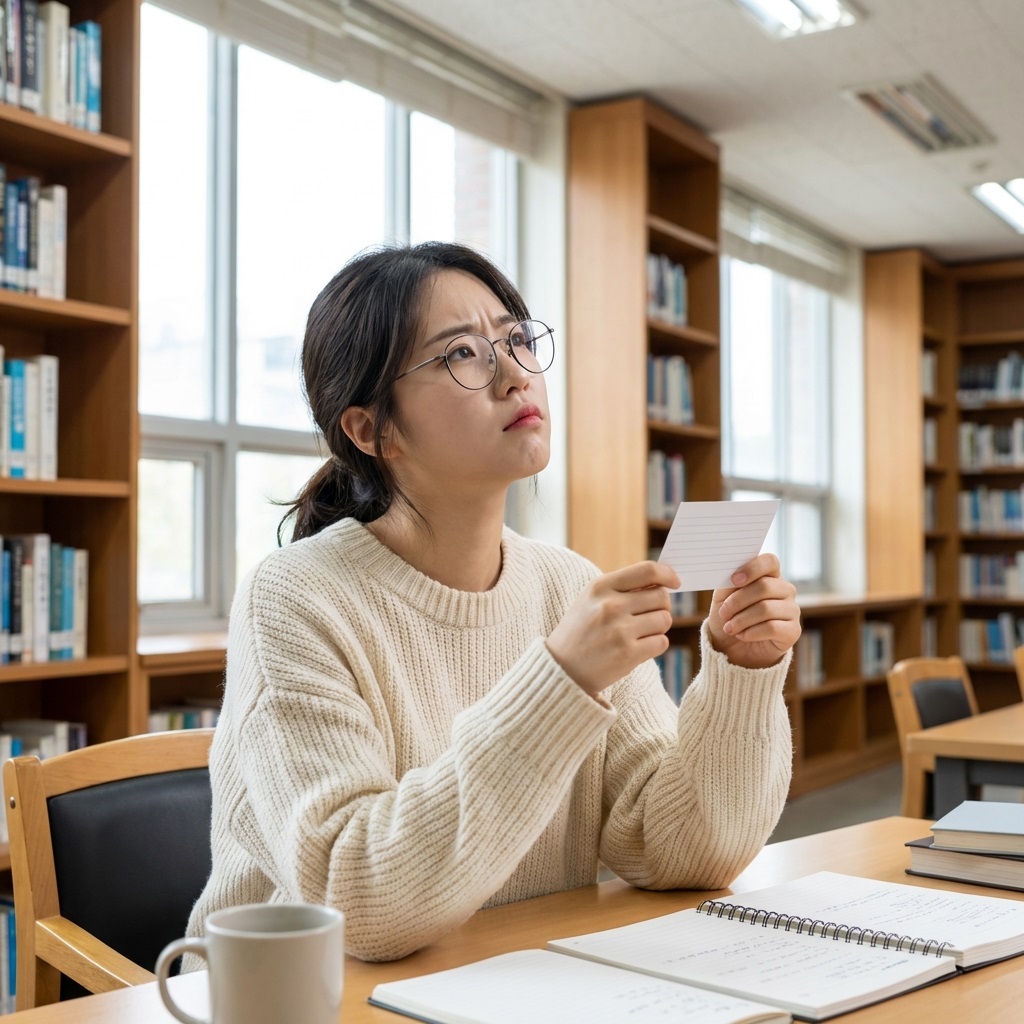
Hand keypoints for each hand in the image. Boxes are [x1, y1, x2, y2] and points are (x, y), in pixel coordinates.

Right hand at [546, 561, 680, 697]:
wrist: (561, 669)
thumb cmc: (581, 630)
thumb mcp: (591, 599)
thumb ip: (622, 587)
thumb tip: (663, 580)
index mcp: (600, 587)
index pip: (647, 571)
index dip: (667, 574)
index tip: (674, 582)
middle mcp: (610, 606)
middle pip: (661, 596)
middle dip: (660, 605)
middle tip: (647, 615)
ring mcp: (620, 631)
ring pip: (665, 619)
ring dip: (658, 627)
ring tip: (638, 633)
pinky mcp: (628, 655)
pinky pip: (662, 642)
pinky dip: (655, 645)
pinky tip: (637, 647)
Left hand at [707, 553, 800, 668]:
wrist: (732, 648)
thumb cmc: (729, 617)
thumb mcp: (722, 598)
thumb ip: (727, 584)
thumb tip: (730, 575)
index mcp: (769, 575)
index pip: (770, 561)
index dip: (752, 568)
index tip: (734, 580)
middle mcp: (785, 590)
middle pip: (765, 587)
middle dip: (738, 601)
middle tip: (723, 613)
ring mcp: (792, 610)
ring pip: (766, 609)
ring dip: (741, 619)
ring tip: (729, 628)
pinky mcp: (793, 631)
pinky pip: (772, 627)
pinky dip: (751, 632)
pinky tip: (742, 635)